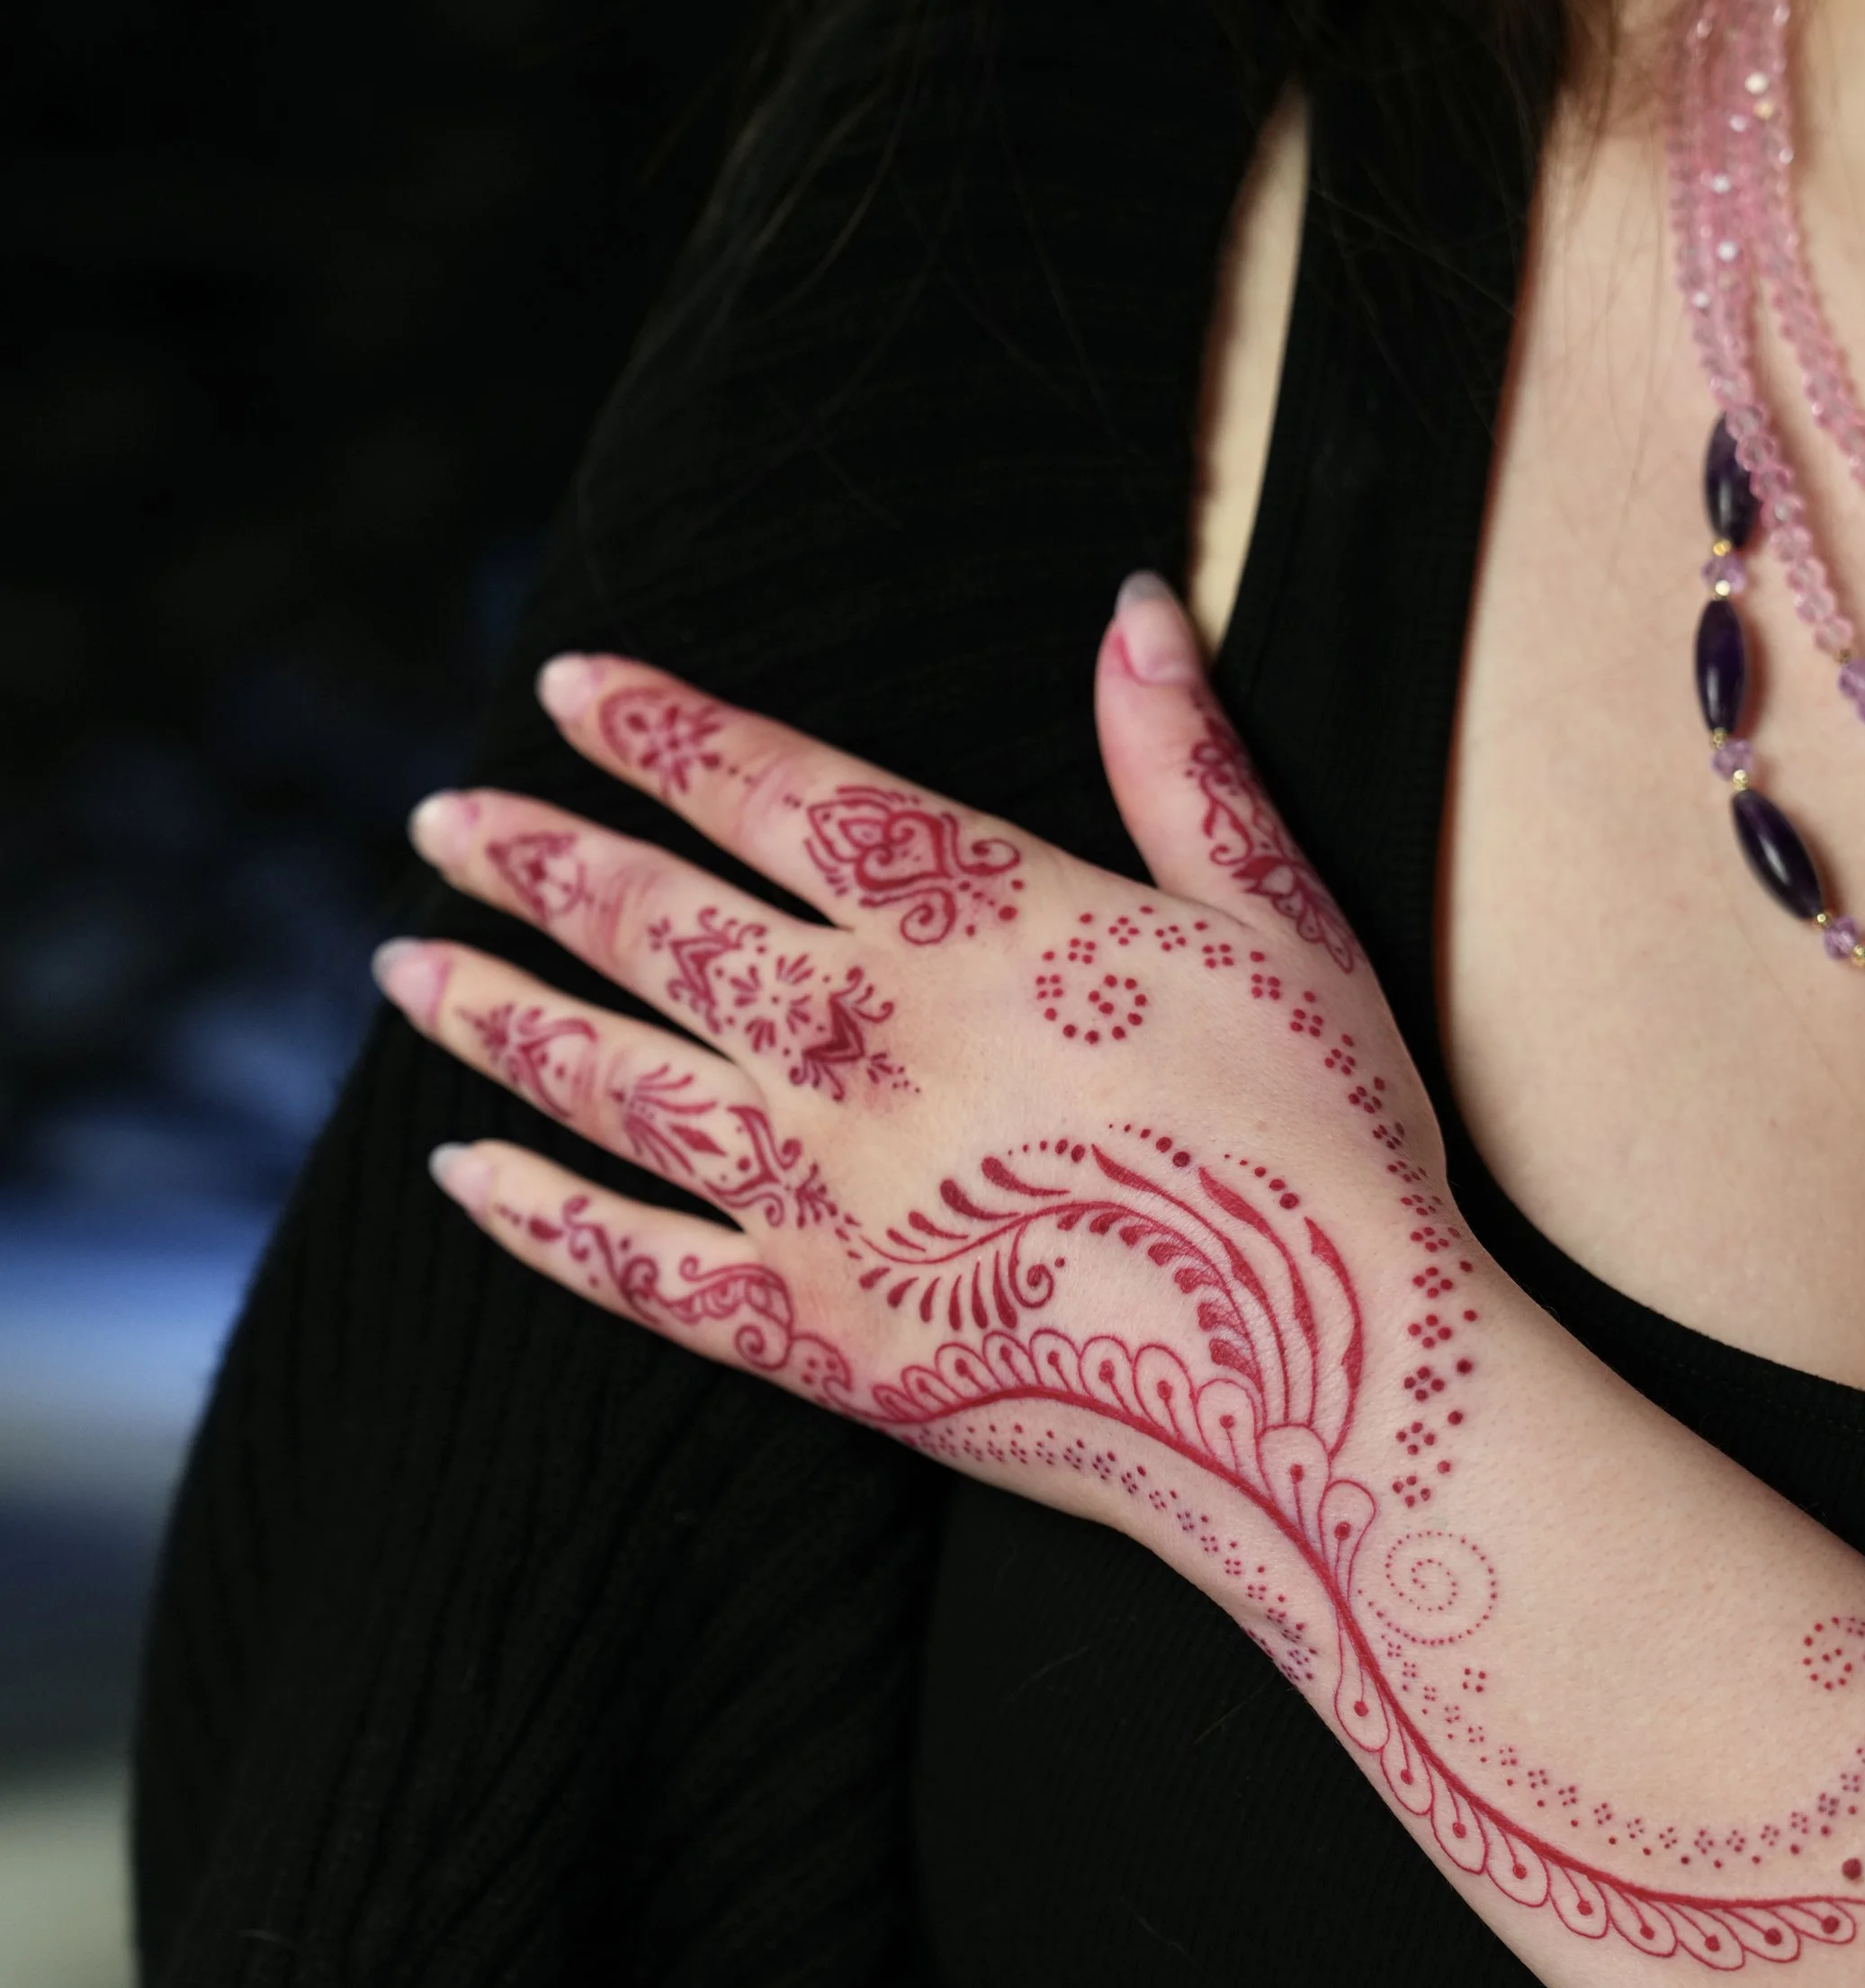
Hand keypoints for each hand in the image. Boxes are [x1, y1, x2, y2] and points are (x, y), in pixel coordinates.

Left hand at [375, 577, 1864, 1983]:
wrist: (1326, 1385)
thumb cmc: (1329, 1144)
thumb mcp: (1274, 923)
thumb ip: (1182, 766)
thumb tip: (1131, 602)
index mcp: (967, 925)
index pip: (775, 788)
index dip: (664, 730)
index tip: (569, 687)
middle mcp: (859, 1043)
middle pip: (656, 925)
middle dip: (538, 862)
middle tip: (438, 822)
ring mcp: (821, 1196)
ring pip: (614, 1082)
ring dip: (503, 1017)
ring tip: (411, 969)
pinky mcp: (816, 1334)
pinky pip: (641, 1267)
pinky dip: (544, 1219)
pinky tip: (466, 1176)